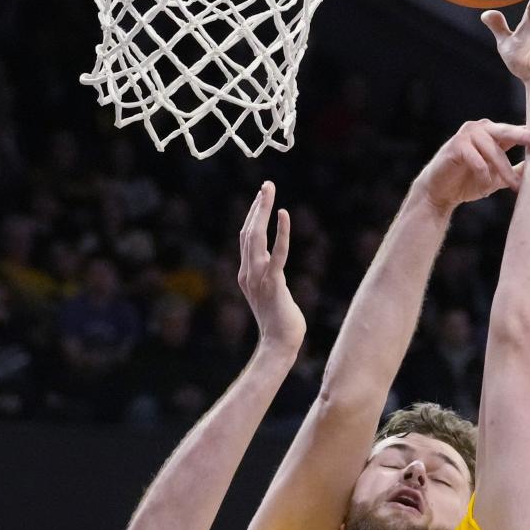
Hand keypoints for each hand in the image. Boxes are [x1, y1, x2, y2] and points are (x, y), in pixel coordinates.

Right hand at [237, 182, 305, 355]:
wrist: (279, 344)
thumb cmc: (280, 322)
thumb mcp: (270, 293)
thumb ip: (268, 275)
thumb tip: (273, 262)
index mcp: (246, 274)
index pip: (246, 238)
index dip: (253, 215)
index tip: (262, 197)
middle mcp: (248, 273)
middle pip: (248, 232)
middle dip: (257, 206)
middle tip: (266, 185)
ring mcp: (258, 278)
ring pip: (256, 238)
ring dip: (263, 212)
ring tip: (269, 191)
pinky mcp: (274, 284)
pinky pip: (277, 254)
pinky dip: (281, 233)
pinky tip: (284, 215)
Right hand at [411, 119, 529, 213]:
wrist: (439, 192)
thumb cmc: (468, 182)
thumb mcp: (497, 177)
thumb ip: (515, 171)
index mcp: (492, 133)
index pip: (515, 131)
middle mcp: (481, 128)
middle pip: (506, 132)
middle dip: (523, 136)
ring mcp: (467, 134)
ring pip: (493, 151)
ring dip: (503, 170)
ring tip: (511, 185)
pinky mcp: (456, 146)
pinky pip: (477, 160)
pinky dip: (483, 174)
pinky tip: (484, 185)